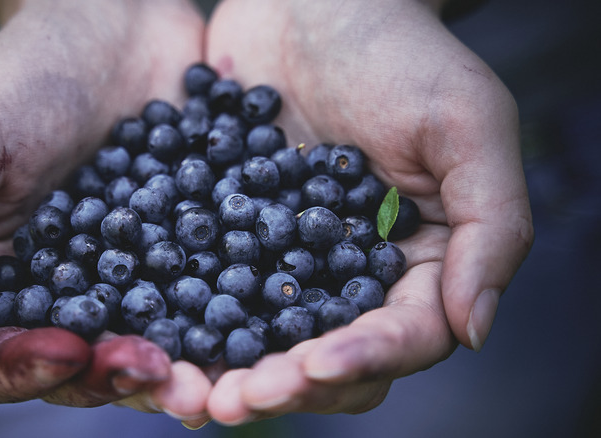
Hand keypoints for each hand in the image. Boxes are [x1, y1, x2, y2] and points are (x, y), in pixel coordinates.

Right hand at [0, 0, 210, 422]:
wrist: (116, 22)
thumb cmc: (26, 75)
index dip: (20, 371)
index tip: (64, 349)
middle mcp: (64, 290)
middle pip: (78, 368)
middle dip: (112, 378)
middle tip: (152, 369)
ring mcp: (131, 275)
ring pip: (145, 347)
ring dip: (174, 368)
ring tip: (205, 374)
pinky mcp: (190, 253)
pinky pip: (205, 300)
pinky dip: (224, 322)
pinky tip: (249, 324)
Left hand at [204, 0, 533, 423]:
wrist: (312, 2)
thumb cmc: (401, 54)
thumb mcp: (468, 127)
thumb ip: (490, 228)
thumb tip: (474, 330)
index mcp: (416, 263)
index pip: (401, 336)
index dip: (362, 359)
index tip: (316, 367)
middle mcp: (348, 275)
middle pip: (324, 354)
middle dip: (285, 383)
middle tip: (237, 399)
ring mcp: (282, 260)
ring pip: (259, 337)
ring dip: (226, 370)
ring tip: (189, 389)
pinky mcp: (226, 235)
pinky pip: (203, 285)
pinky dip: (180, 317)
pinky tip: (150, 334)